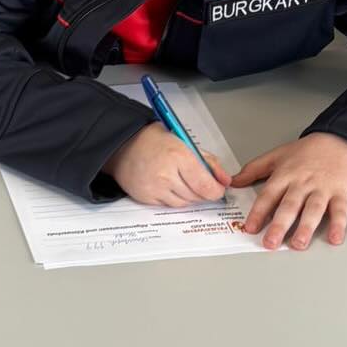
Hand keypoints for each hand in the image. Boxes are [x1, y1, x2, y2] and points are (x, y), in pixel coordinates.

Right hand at [104, 124, 229, 207]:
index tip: (217, 188)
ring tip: (181, 180)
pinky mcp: (146, 198)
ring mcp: (154, 189)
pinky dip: (173, 198)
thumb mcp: (185, 143)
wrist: (122, 145)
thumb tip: (224, 180)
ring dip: (189, 196)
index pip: (206, 186)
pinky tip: (168, 185)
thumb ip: (209, 162)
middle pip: (197, 197)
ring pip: (184, 204)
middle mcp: (166, 175)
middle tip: (199, 181)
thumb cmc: (154, 141)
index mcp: (179, 156)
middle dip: (203, 192)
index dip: (216, 190)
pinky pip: (169, 206)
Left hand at [233, 133, 346, 250]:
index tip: (250, 227)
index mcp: (285, 175)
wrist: (340, 140)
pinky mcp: (341, 192)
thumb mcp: (277, 155)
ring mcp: (322, 189)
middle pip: (290, 205)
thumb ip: (254, 169)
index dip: (258, 212)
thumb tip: (234, 182)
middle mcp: (302, 184)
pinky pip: (340, 210)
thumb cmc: (308, 151)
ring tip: (298, 243)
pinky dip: (338, 224)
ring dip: (306, 227)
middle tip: (271, 242)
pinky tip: (335, 238)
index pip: (269, 195)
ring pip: (313, 209)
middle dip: (279, 225)